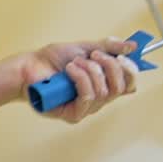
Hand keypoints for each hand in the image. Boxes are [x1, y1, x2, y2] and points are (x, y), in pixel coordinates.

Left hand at [19, 37, 138, 124]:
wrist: (29, 66)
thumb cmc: (53, 60)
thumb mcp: (84, 47)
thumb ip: (108, 47)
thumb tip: (132, 46)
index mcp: (103, 84)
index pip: (129, 84)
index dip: (130, 70)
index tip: (121, 55)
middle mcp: (98, 99)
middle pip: (121, 87)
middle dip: (110, 66)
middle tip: (94, 54)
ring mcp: (86, 108)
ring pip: (104, 91)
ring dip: (90, 71)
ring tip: (74, 62)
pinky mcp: (74, 115)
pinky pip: (88, 96)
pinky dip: (81, 79)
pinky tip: (70, 70)